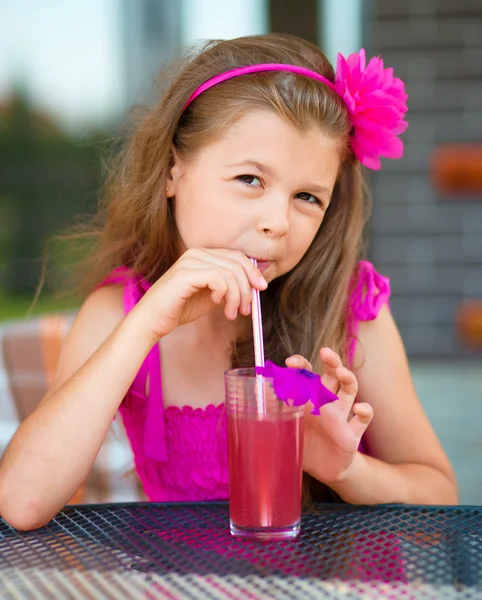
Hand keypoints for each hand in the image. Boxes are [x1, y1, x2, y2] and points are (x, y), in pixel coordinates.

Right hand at [139, 248, 266, 339]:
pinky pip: (218, 278)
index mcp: (203, 255)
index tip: (260, 290)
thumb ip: (228, 287)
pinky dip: (224, 293)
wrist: (153, 320)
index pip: (237, 256)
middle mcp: (197, 253)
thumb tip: (253, 285)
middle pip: (237, 262)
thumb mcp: (211, 295)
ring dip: (237, 296)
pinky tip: (217, 304)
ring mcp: (190, 261)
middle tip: (246, 309)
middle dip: (247, 287)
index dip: (253, 272)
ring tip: (232, 313)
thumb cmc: (180, 308)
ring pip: (230, 272)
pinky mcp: (185, 274)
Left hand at [285, 347, 372, 484]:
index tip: (290, 362)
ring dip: (348, 378)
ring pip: (349, 390)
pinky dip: (365, 411)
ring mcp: (340, 416)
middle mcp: (326, 402)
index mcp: (308, 397)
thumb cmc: (303, 442)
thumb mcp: (285, 425)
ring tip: (342, 373)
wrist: (322, 470)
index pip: (307, 373)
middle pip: (333, 374)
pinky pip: (363, 419)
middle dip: (331, 361)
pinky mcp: (352, 434)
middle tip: (325, 352)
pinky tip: (359, 408)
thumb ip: (273, 407)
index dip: (301, 364)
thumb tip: (256, 389)